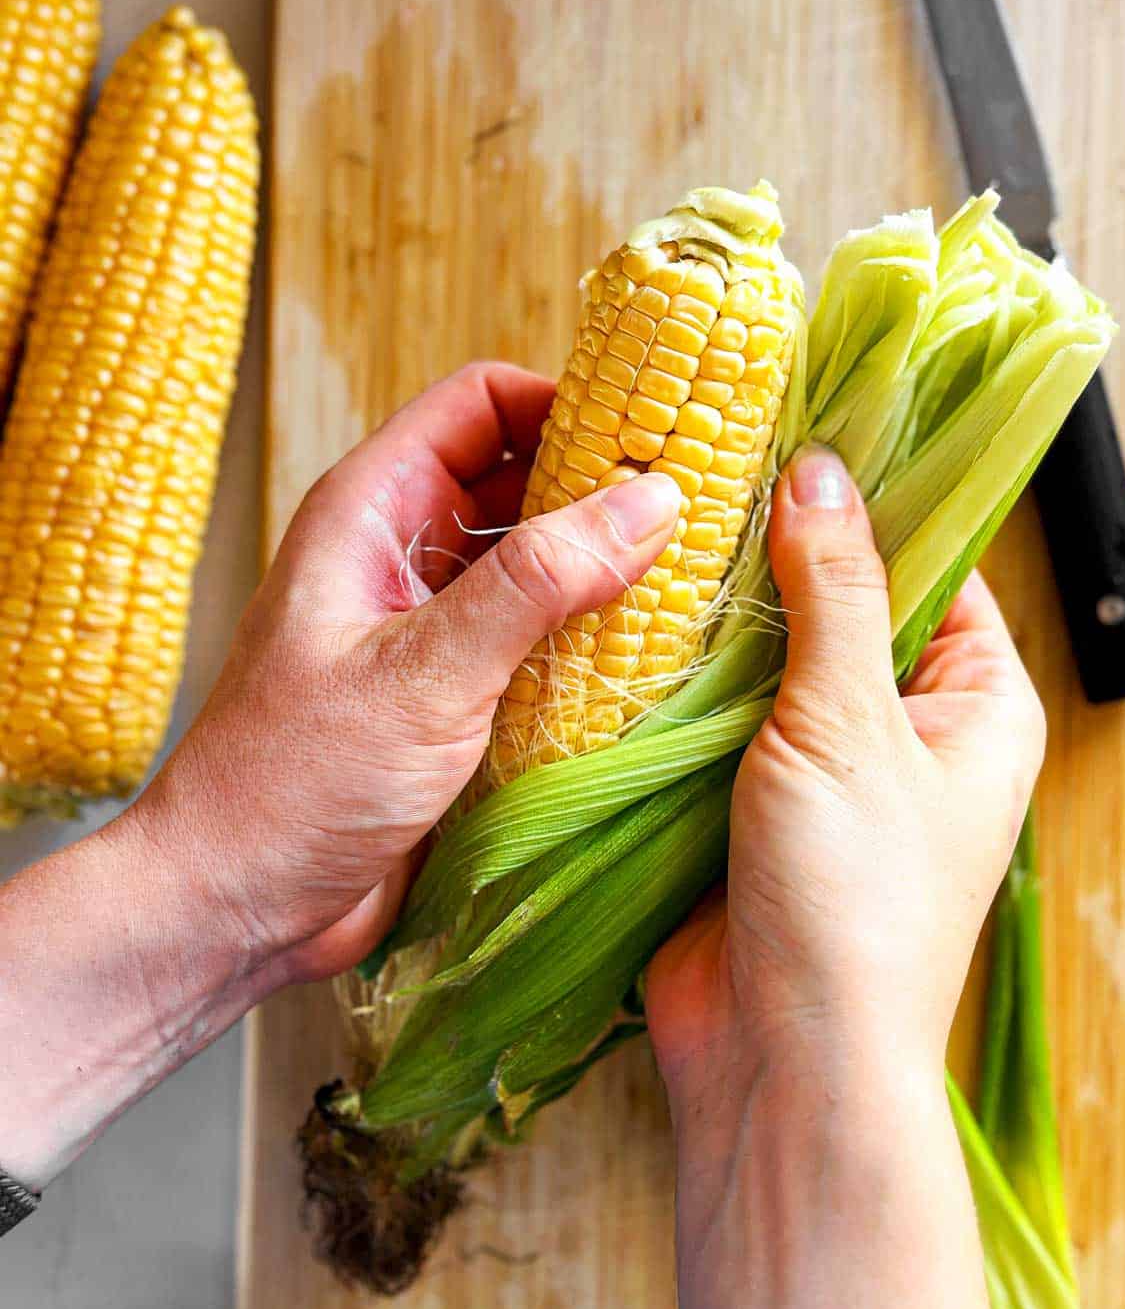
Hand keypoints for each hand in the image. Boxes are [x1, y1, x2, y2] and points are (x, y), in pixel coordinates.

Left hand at [138, 360, 680, 983]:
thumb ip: (538, 581)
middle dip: (604, 492)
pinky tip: (651, 658)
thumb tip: (650, 500)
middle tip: (703, 510)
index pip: (480, 403)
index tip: (655, 432)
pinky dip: (590, 641)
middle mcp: (403, 555)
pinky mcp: (453, 696)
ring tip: (695, 581)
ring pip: (537, 565)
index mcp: (372, 511)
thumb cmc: (295, 780)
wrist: (237, 906)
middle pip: (521, 480)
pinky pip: (536, 641)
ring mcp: (430, 627)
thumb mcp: (426, 672)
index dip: (567, 402)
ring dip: (605, 573)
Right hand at [647, 445, 1043, 1093]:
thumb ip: (836, 594)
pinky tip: (632, 626)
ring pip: (769, 663)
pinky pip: (714, 720)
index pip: (938, 572)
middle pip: (845, 610)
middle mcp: (905, 736)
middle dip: (780, 560)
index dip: (873, 508)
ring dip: (721, 623)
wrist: (781, 1063)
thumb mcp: (851, 725)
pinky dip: (679, 683)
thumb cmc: (855, 908)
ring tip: (659, 539)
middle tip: (708, 478)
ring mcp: (821, 773)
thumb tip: (823, 477)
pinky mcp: (744, 807)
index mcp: (976, 711)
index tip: (801, 439)